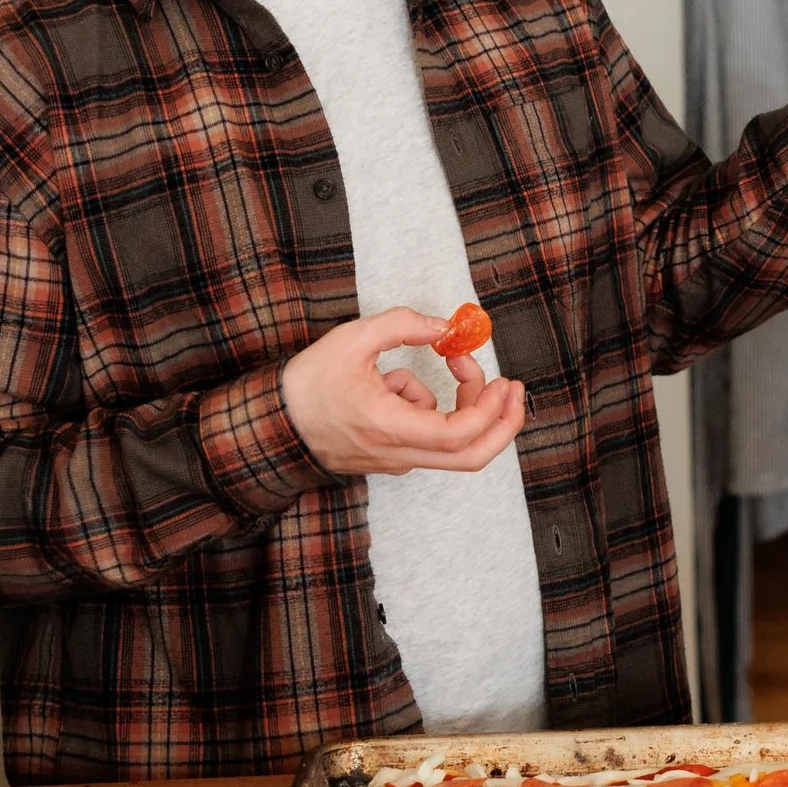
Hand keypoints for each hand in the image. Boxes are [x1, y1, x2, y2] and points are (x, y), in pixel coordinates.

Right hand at [281, 308, 526, 475]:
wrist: (274, 424)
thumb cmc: (309, 384)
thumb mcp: (353, 339)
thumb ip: (403, 325)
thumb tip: (444, 326)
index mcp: (391, 428)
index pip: (459, 434)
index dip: (491, 408)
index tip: (501, 378)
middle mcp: (399, 453)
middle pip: (470, 457)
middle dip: (502, 424)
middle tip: (513, 389)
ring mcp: (397, 461)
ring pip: (449, 443)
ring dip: (450, 402)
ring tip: (407, 371)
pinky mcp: (392, 458)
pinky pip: (426, 436)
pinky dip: (425, 408)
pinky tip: (391, 388)